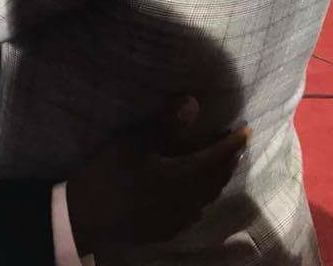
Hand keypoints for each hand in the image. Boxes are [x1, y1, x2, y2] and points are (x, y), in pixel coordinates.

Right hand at [66, 98, 248, 255]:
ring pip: (207, 198)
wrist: (86, 216)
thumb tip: (194, 103)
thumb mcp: (135, 142)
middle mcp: (186, 201)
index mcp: (181, 177)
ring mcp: (177, 219)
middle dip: (229, 160)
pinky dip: (204, 198)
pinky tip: (200, 196)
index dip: (232, 143)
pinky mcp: (166, 230)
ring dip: (218, 179)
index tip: (246, 130)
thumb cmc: (110, 173)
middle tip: (238, 145)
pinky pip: (195, 212)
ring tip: (224, 165)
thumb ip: (167, 124)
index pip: (215, 157)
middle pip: (216, 179)